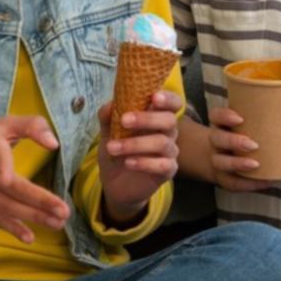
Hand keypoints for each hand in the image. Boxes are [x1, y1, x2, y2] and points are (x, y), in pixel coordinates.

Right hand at [0, 116, 68, 243]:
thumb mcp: (5, 124)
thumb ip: (32, 125)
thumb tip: (54, 144)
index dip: (1, 168)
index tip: (5, 178)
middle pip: (12, 189)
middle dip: (38, 201)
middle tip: (63, 211)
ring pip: (9, 207)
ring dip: (34, 217)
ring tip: (58, 223)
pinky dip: (13, 229)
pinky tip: (29, 238)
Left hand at [99, 90, 183, 223]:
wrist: (114, 183)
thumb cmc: (116, 152)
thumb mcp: (107, 133)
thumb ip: (108, 117)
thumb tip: (111, 104)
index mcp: (156, 118)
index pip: (173, 104)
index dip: (168, 98)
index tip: (154, 97)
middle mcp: (167, 133)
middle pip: (169, 120)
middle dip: (147, 119)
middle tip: (124, 121)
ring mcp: (169, 152)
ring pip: (162, 143)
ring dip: (136, 144)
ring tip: (113, 148)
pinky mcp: (168, 171)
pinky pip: (163, 165)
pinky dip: (145, 162)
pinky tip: (128, 162)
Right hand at [201, 105, 270, 192]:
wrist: (224, 159)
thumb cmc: (249, 137)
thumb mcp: (252, 127)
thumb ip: (272, 122)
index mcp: (222, 126)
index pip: (216, 116)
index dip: (225, 116)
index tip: (240, 119)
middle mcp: (216, 143)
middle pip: (217, 139)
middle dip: (233, 142)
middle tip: (254, 145)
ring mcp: (218, 161)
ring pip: (220, 162)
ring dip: (237, 164)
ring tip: (256, 165)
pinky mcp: (225, 178)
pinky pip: (233, 182)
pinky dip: (249, 183)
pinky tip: (267, 181)